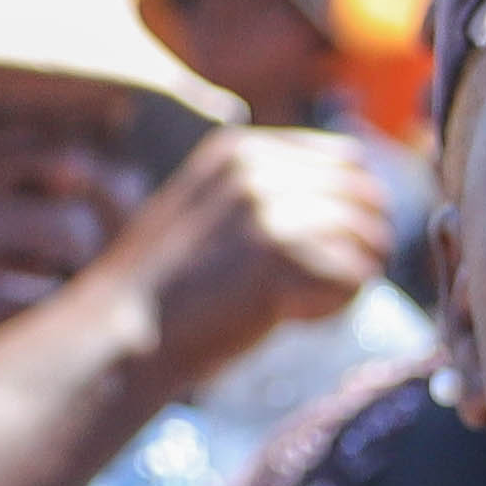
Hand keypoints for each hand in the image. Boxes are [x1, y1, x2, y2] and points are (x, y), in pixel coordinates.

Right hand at [92, 127, 401, 384]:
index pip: (351, 161)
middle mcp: (256, 168)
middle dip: (358, 248)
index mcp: (241, 150)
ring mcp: (267, 208)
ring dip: (344, 283)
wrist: (114, 336)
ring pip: (370, 242)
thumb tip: (365, 178)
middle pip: (369, 201)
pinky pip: (356, 283)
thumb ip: (274, 189)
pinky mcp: (279, 255)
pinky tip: (282, 317)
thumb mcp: (212, 211)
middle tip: (307, 287)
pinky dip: (331, 311)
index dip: (350, 212)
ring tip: (285, 303)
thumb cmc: (168, 288)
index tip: (312, 251)